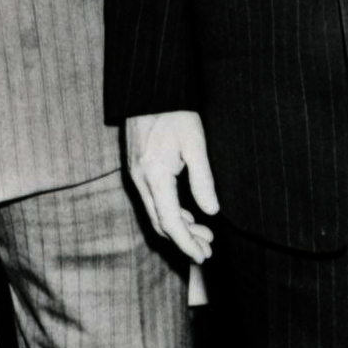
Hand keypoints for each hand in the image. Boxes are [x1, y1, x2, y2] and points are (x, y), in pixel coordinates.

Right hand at [125, 110, 217, 263]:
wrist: (148, 90)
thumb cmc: (175, 113)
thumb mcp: (195, 143)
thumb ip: (203, 179)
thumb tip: (212, 211)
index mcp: (155, 176)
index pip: (170, 222)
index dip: (186, 243)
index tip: (203, 256)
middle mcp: (141, 179)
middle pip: (160, 223)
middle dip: (184, 241)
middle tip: (208, 249)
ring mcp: (136, 175)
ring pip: (155, 213)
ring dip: (178, 228)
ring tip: (204, 234)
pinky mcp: (137, 169)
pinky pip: (152, 200)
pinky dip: (170, 213)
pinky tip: (188, 214)